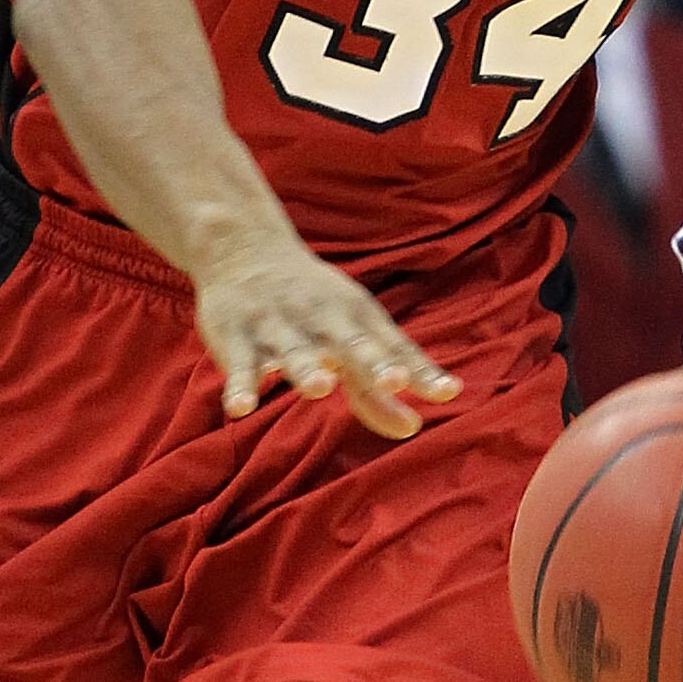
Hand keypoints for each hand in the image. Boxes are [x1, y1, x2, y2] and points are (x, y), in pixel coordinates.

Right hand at [192, 232, 459, 438]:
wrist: (245, 252)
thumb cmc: (313, 307)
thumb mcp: (347, 339)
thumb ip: (375, 389)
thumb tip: (413, 429)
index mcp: (356, 317)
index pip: (393, 348)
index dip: (420, 371)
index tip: (447, 392)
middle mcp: (322, 318)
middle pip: (350, 342)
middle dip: (372, 361)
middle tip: (394, 381)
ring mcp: (278, 325)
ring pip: (294, 351)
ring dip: (307, 368)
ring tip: (320, 388)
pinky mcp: (235, 336)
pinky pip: (238, 364)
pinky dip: (240, 384)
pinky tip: (240, 408)